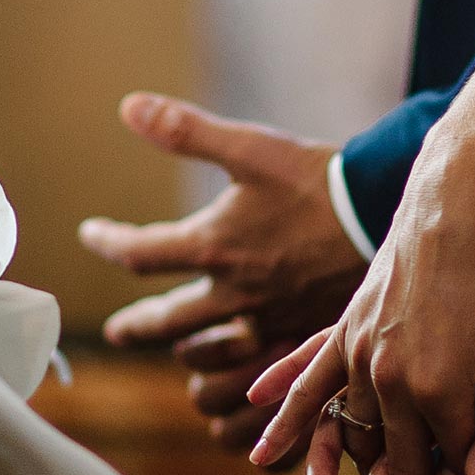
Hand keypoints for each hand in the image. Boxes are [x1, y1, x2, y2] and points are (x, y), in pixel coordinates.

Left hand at [80, 93, 366, 455]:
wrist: (383, 214)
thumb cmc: (316, 180)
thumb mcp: (250, 148)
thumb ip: (186, 130)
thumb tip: (128, 105)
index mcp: (214, 246)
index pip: (139, 254)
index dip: (108, 242)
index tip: (90, 234)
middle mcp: (234, 292)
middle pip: (167, 322)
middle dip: (136, 327)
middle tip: (115, 334)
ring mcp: (268, 319)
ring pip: (211, 354)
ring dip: (185, 350)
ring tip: (179, 347)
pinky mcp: (300, 333)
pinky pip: (255, 368)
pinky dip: (236, 369)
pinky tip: (238, 364)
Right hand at [246, 127, 474, 474]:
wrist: (465, 181)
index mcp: (438, 384)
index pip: (452, 463)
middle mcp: (387, 374)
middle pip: (400, 459)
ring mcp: (359, 348)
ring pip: (353, 432)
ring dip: (366, 472)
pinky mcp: (347, 324)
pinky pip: (309, 384)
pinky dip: (289, 420)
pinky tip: (263, 450)